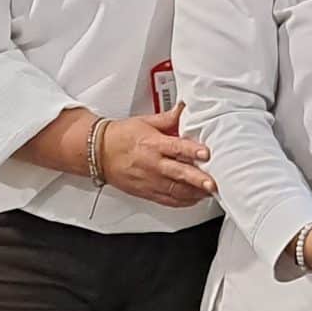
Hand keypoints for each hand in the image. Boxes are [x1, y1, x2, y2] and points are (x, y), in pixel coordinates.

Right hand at [99, 106, 216, 205]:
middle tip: (212, 183)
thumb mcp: (145, 122)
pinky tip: (195, 199)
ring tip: (209, 192)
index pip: (176, 148)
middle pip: (178, 173)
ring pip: (176, 191)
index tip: (206, 153)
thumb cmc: (121, 137)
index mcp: (153, 144)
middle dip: (197, 179)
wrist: (98, 153)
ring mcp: (150, 181)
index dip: (192, 151)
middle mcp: (152, 164)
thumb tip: (185, 108)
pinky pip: (168, 200)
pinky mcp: (147, 192)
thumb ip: (168, 119)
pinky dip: (183, 202)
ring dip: (194, 193)